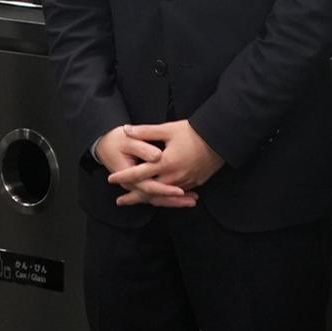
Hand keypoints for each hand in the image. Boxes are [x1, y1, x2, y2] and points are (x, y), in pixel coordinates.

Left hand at [108, 120, 224, 205]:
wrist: (220, 140)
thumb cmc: (193, 132)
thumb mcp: (168, 129)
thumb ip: (145, 131)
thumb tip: (126, 130)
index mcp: (164, 163)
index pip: (139, 173)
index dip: (124, 176)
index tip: (111, 179)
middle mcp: (173, 177)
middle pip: (149, 191)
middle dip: (133, 196)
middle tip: (120, 201)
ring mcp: (185, 182)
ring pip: (162, 196)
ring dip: (149, 198)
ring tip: (138, 200)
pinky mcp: (195, 183)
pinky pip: (176, 194)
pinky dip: (166, 197)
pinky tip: (161, 197)